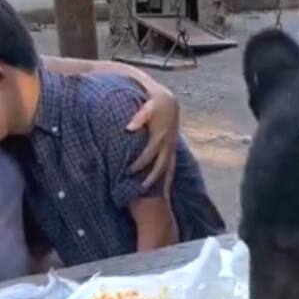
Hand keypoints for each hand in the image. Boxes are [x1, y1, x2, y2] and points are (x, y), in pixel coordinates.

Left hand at [126, 79, 178, 193]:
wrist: (168, 100)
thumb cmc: (154, 101)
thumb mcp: (148, 104)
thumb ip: (139, 116)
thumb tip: (129, 128)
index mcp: (160, 135)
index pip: (149, 154)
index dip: (138, 164)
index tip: (127, 172)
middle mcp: (168, 144)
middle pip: (160, 166)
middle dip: (151, 178)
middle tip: (139, 189)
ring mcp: (171, 148)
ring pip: (168, 168)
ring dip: (163, 182)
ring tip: (159, 198)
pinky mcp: (172, 149)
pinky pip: (171, 166)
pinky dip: (167, 178)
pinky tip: (164, 189)